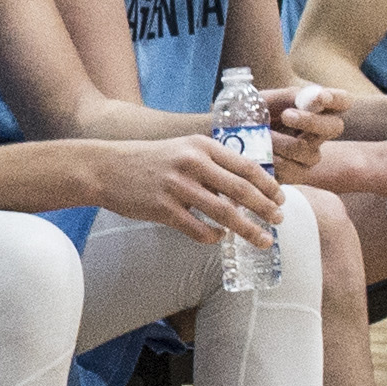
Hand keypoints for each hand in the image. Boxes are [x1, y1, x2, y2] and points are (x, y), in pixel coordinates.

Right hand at [99, 134, 282, 247]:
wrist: (105, 167)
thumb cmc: (147, 160)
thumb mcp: (182, 149)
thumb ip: (211, 163)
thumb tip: (243, 187)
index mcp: (201, 146)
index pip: (246, 166)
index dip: (268, 185)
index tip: (281, 198)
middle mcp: (192, 163)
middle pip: (241, 190)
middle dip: (266, 208)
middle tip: (280, 220)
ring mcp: (177, 187)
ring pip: (225, 213)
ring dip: (249, 230)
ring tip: (263, 240)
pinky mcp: (163, 208)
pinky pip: (198, 229)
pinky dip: (215, 237)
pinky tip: (220, 237)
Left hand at [255, 79, 347, 164]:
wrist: (235, 137)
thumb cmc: (255, 114)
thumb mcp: (269, 100)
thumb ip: (291, 97)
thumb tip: (314, 98)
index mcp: (319, 107)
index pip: (343, 100)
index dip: (337, 99)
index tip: (321, 96)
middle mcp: (321, 131)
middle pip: (334, 127)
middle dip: (310, 121)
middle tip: (286, 115)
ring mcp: (311, 153)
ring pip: (308, 150)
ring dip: (281, 141)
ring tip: (262, 135)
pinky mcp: (297, 173)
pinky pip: (291, 169)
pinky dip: (272, 159)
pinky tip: (259, 152)